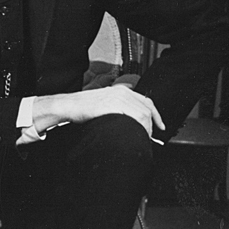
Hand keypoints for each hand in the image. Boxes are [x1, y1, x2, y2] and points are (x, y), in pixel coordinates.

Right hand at [32, 86, 165, 136]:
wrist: (69, 106)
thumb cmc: (83, 108)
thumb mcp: (104, 103)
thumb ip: (119, 107)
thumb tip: (131, 120)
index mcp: (121, 90)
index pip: (146, 102)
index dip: (156, 115)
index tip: (160, 126)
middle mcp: (122, 92)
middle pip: (146, 109)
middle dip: (151, 125)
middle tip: (149, 137)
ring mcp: (118, 98)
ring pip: (142, 115)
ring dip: (145, 128)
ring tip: (142, 138)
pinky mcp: (113, 105)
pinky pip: (133, 118)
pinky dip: (138, 128)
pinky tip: (135, 134)